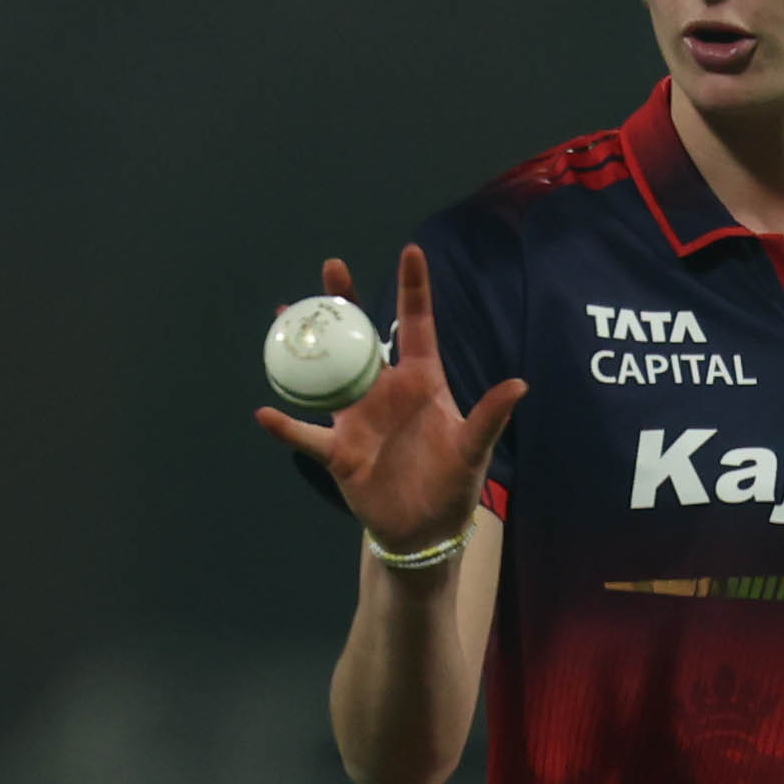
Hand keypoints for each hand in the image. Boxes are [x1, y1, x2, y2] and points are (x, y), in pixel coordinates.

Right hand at [250, 248, 525, 554]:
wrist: (423, 531)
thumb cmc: (453, 487)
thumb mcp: (472, 451)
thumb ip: (489, 417)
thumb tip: (518, 385)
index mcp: (422, 382)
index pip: (417, 326)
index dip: (414, 289)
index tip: (410, 251)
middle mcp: (385, 391)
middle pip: (361, 337)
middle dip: (345, 301)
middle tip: (331, 266)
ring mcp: (358, 418)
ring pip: (327, 373)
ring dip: (305, 347)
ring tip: (282, 316)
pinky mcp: (338, 451)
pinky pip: (307, 434)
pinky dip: (286, 426)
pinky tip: (265, 412)